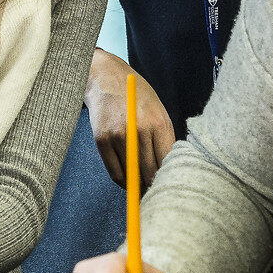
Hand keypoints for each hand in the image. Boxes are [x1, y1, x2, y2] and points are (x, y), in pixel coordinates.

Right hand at [86, 50, 175, 187]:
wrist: (106, 78)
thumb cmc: (137, 96)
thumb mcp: (158, 111)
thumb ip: (165, 138)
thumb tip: (169, 169)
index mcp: (158, 123)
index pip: (167, 162)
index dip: (169, 178)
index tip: (170, 187)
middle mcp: (139, 130)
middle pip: (150, 171)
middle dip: (154, 185)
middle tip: (157, 194)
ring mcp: (118, 135)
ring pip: (132, 175)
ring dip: (138, 186)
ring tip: (143, 190)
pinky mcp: (101, 140)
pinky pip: (114, 172)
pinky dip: (122, 181)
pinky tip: (128, 181)